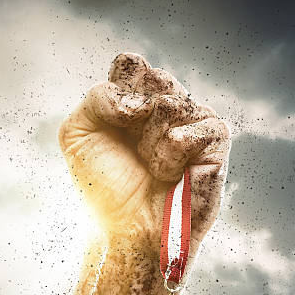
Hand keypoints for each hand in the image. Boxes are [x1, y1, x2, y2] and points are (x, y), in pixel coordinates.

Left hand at [58, 53, 230, 251]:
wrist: (127, 229)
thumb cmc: (105, 187)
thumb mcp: (77, 135)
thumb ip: (98, 96)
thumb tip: (139, 99)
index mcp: (136, 101)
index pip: (132, 64)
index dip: (120, 87)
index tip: (114, 122)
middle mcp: (167, 107)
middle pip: (156, 78)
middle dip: (135, 117)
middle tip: (133, 150)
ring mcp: (194, 123)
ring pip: (174, 103)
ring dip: (152, 141)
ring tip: (153, 167)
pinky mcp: (216, 145)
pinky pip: (202, 126)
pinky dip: (177, 151)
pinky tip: (172, 172)